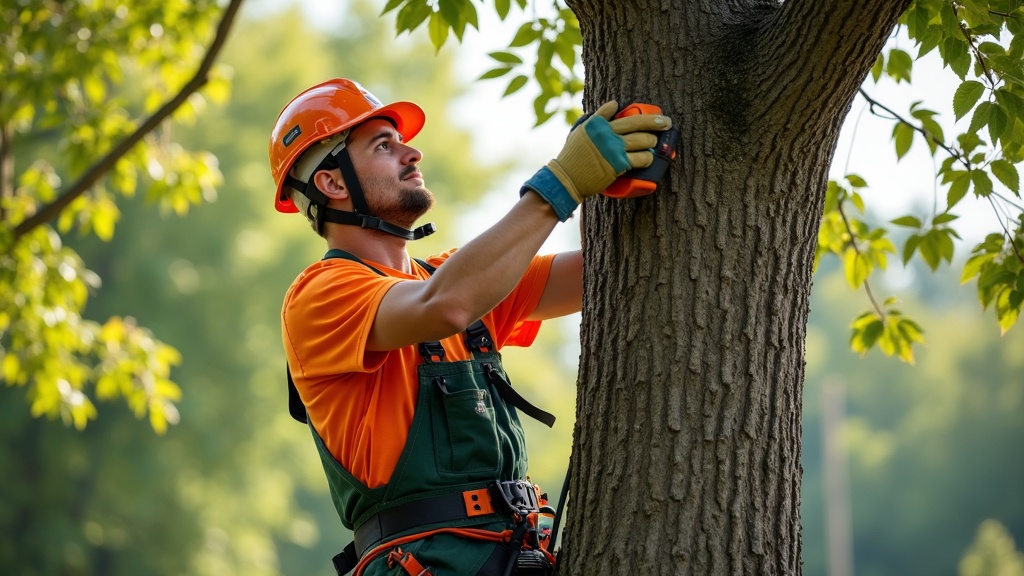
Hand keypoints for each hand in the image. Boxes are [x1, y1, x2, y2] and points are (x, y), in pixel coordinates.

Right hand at [521, 100, 672, 220]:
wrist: (567, 178)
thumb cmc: (572, 156)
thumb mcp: (579, 131)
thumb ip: (595, 118)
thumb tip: (613, 105)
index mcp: (597, 123)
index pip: (619, 111)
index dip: (635, 111)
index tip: (649, 111)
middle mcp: (607, 133)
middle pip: (637, 123)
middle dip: (655, 121)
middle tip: (666, 122)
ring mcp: (613, 148)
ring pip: (642, 140)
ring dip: (652, 141)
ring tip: (655, 142)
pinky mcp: (618, 164)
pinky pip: (640, 158)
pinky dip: (647, 158)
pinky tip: (649, 158)